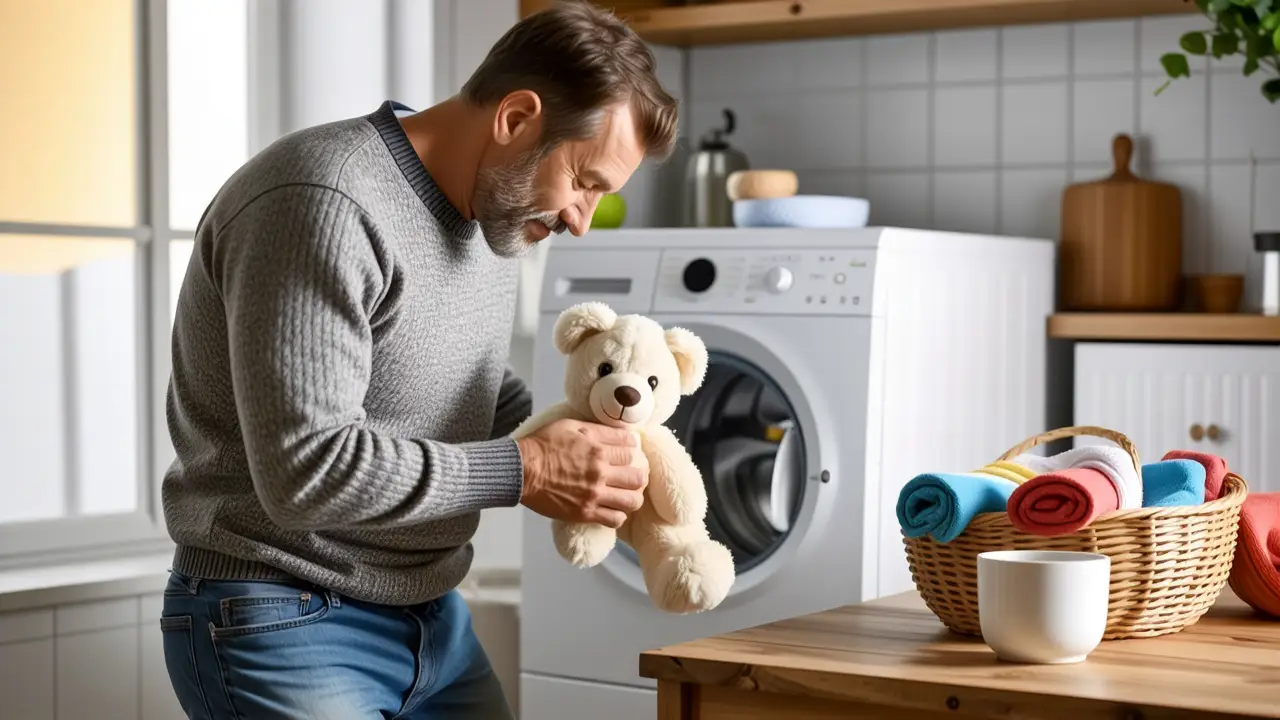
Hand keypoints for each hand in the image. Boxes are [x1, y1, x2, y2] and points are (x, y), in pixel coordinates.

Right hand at [517, 419, 648, 527]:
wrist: (520, 469)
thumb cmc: (542, 445)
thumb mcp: (571, 426)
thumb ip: (598, 430)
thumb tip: (621, 432)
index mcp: (598, 450)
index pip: (632, 451)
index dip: (633, 450)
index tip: (629, 453)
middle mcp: (600, 473)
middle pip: (638, 477)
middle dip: (639, 474)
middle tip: (633, 474)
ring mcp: (593, 495)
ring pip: (632, 500)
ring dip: (634, 496)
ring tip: (628, 494)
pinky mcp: (585, 513)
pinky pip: (615, 519)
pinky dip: (620, 515)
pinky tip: (615, 509)